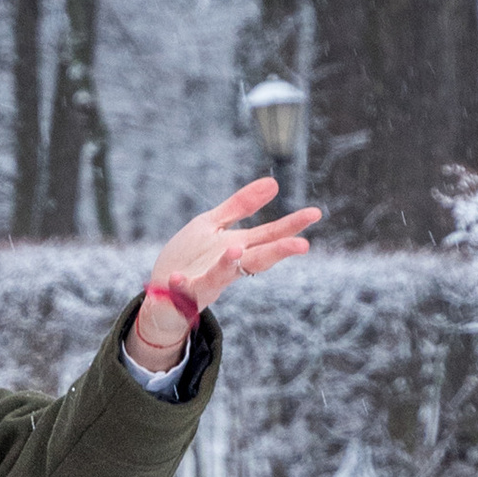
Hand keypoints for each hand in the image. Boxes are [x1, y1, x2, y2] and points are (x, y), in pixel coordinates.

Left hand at [130, 176, 321, 369]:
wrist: (162, 293)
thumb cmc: (191, 257)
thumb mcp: (214, 225)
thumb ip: (241, 206)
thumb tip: (274, 182)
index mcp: (237, 248)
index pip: (269, 236)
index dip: (291, 225)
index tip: (315, 213)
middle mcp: (227, 267)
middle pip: (256, 259)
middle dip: (277, 251)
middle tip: (302, 245)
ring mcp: (206, 281)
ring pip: (220, 276)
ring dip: (227, 265)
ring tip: (235, 250)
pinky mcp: (182, 293)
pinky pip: (182, 292)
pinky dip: (180, 286)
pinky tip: (177, 278)